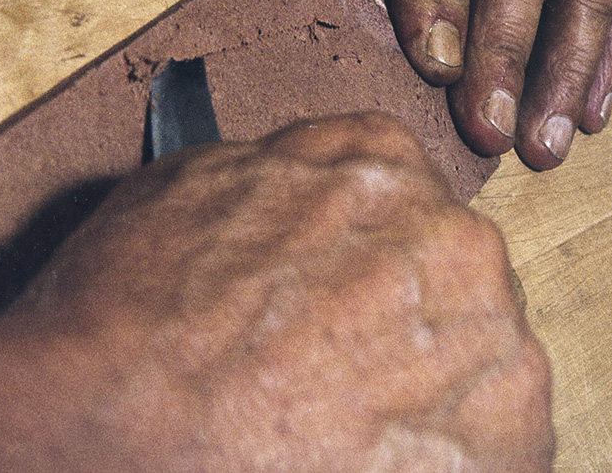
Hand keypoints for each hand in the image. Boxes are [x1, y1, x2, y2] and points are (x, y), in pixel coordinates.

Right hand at [0, 114, 552, 470]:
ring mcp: (486, 338)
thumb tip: (314, 189)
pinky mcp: (505, 438)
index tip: (350, 302)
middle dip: (407, 325)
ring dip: (434, 393)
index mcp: (382, 167)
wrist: (106, 429)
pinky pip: (505, 444)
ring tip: (354, 433)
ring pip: (484, 362)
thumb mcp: (192, 185)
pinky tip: (388, 463)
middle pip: (453, 283)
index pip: (410, 200)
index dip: (373, 260)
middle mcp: (450, 239)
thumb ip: (287, 174)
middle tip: (339, 377)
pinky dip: (459, 456)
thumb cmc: (126, 321)